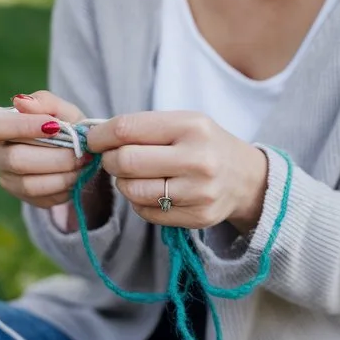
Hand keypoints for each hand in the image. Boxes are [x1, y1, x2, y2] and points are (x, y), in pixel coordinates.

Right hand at [0, 91, 94, 208]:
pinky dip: (65, 188)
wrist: (81, 154)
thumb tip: (20, 101)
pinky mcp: (24, 198)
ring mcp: (8, 179)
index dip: (21, 127)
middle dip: (54, 156)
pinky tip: (74, 176)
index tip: (54, 126)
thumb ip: (44, 102)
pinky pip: (42, 199)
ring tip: (81, 164)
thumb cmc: (66, 125)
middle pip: (15, 159)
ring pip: (29, 184)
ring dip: (62, 174)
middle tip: (79, 152)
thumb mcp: (62, 109)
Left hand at [85, 111, 268, 233]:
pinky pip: (146, 212)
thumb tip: (94, 136)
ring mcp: (200, 192)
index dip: (100, 135)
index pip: (127, 129)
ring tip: (133, 174)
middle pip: (126, 161)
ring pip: (132, 190)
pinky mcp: (198, 218)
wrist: (246, 178)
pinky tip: (151, 190)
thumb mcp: (181, 122)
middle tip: (111, 158)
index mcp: (190, 126)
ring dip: (122, 182)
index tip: (92, 138)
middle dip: (109, 160)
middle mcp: (197, 159)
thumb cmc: (203, 143)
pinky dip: (138, 201)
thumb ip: (141, 127)